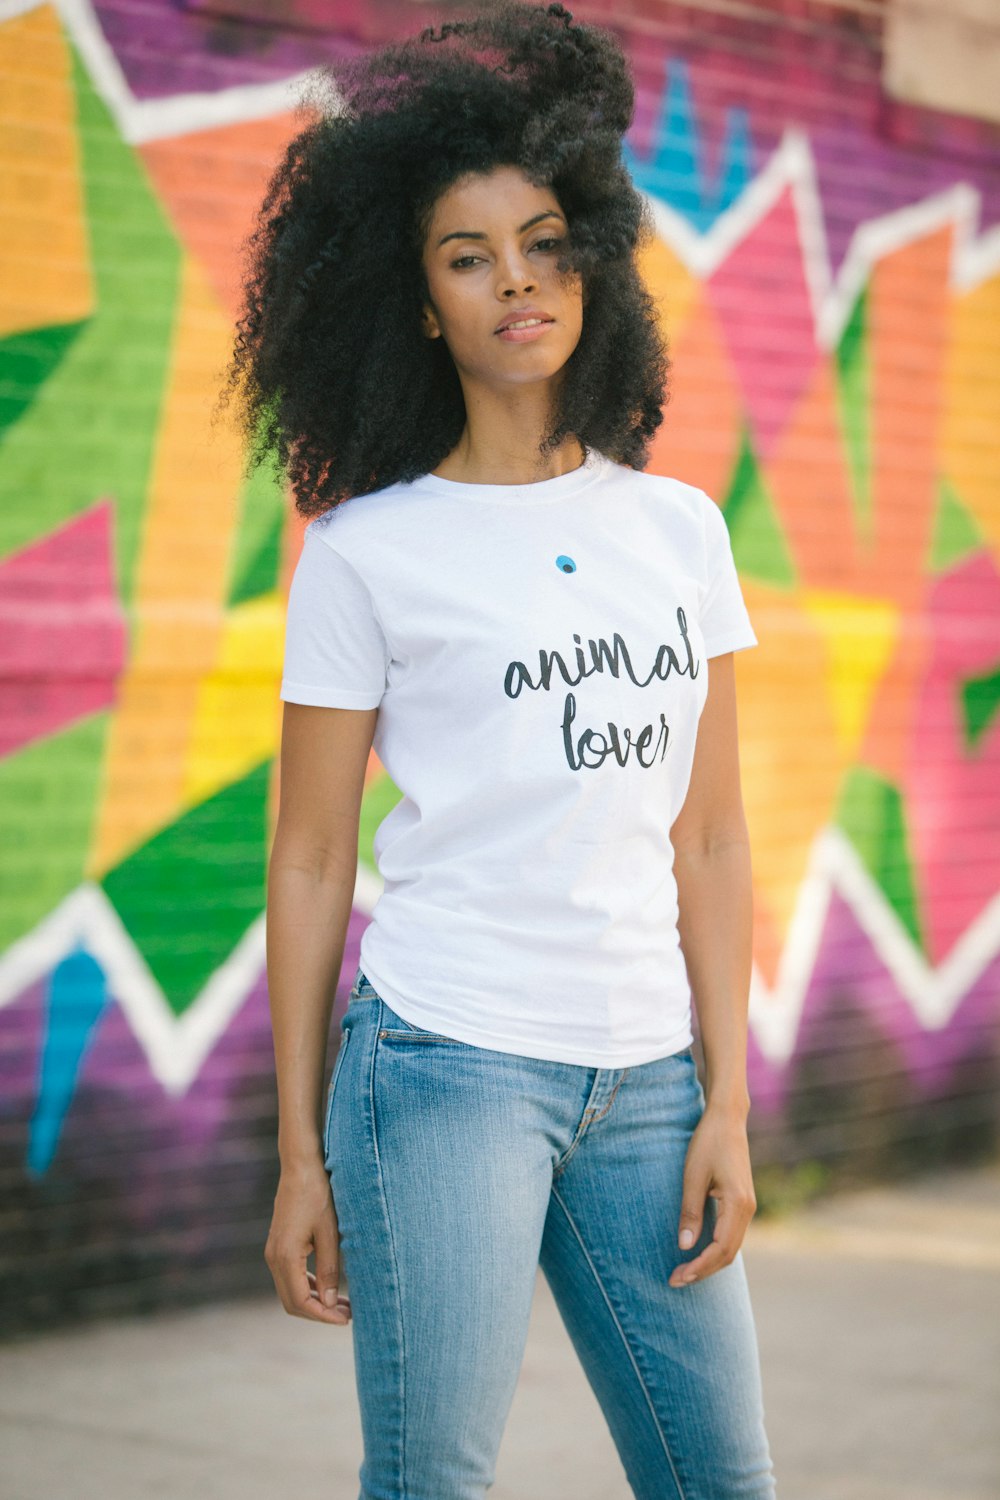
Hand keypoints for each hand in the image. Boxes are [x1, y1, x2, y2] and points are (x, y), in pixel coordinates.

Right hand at [264, 1156, 351, 1323]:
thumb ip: (329, 1269)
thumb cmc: (318, 1194)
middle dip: (319, 1312)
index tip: (345, 1320)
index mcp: (285, 1256)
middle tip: (348, 1315)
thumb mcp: (330, 1232)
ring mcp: (274, 1251)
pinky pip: (290, 1276)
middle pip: (293, 1302)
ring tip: (343, 1304)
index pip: (301, 1302)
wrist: (301, 1166)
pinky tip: (330, 1287)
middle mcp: (274, 1257)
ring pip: (291, 1291)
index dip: (323, 1315)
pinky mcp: (279, 1245)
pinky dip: (308, 1287)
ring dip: (315, 1301)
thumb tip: (331, 1303)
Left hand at [669, 1103, 756, 1287]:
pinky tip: (698, 1252)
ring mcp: (748, 1206)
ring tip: (684, 1271)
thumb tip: (685, 1246)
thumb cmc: (708, 1143)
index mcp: (737, 1204)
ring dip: (709, 1262)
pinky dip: (716, 1249)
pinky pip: (732, 1235)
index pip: (720, 1249)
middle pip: (728, 1254)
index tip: (678, 1276)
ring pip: (731, 1246)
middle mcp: (748, 1209)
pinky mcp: (742, 1202)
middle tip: (675, 1280)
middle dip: (703, 1270)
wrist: (727, 1119)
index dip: (700, 1267)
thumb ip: (690, 1212)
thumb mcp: (693, 1176)